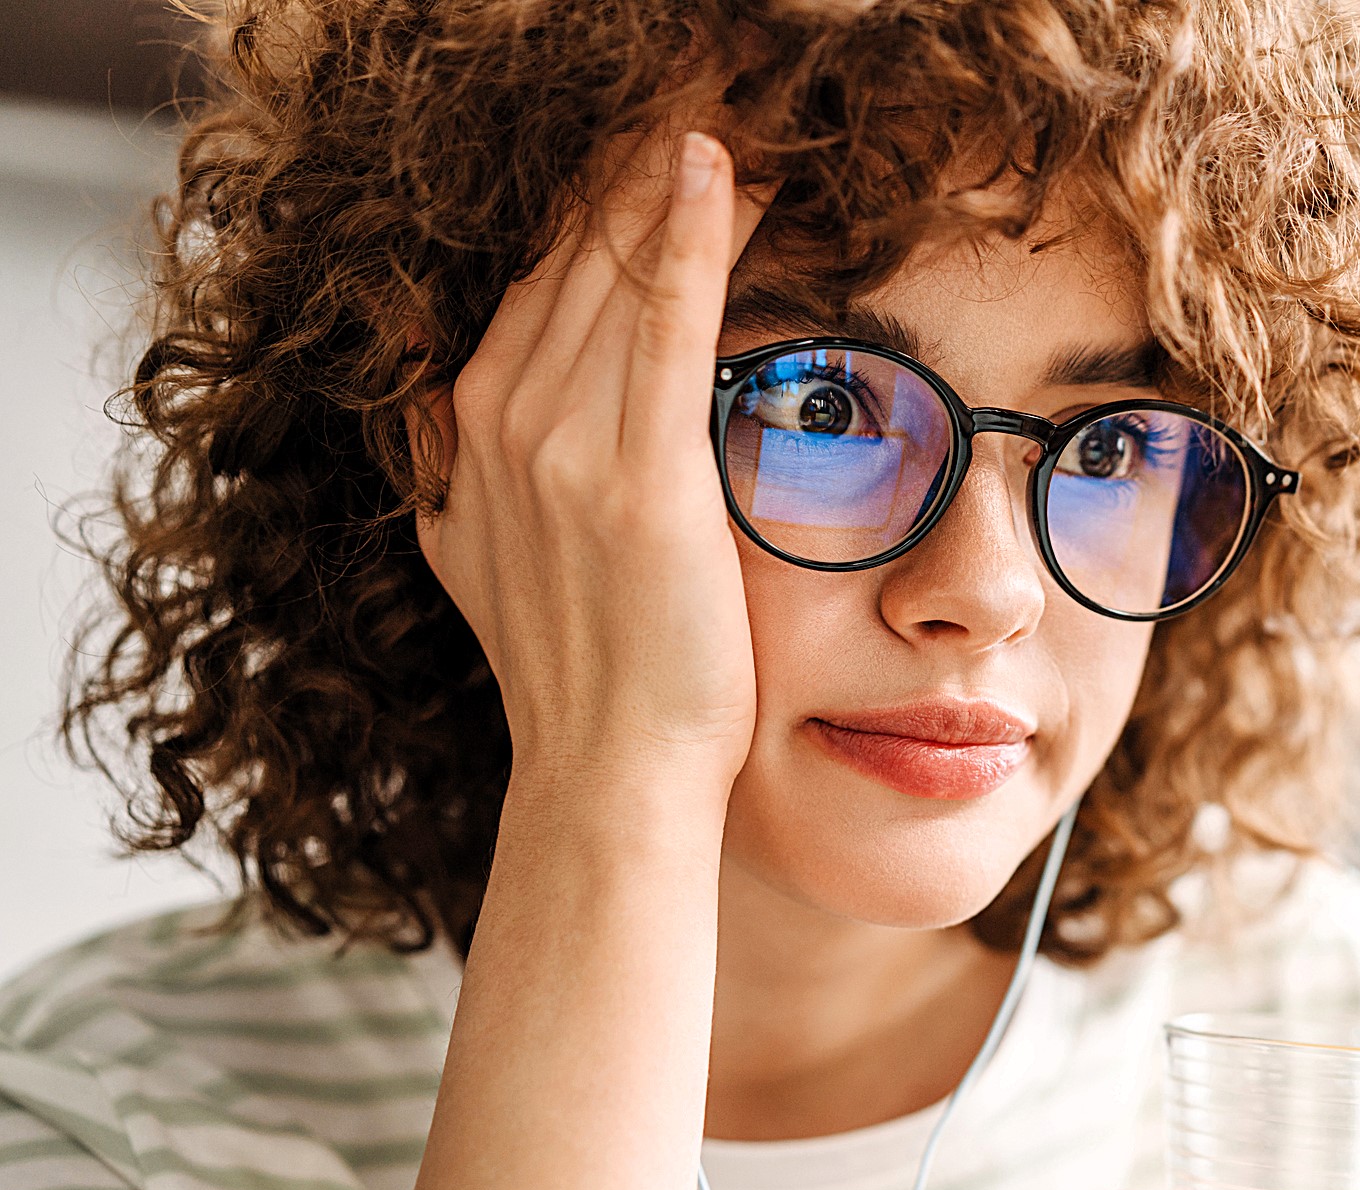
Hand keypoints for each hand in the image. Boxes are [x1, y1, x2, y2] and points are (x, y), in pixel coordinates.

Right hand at [412, 122, 770, 789]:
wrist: (607, 768)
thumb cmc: (582, 667)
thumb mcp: (481, 552)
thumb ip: (464, 465)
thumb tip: (444, 396)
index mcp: (469, 426)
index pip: (542, 270)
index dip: (602, 190)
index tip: (657, 118)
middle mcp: (496, 417)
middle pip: (574, 246)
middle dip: (637, 151)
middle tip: (705, 65)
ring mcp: (556, 444)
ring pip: (618, 266)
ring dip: (675, 168)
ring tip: (735, 87)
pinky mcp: (634, 476)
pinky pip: (661, 322)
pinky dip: (687, 234)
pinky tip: (716, 161)